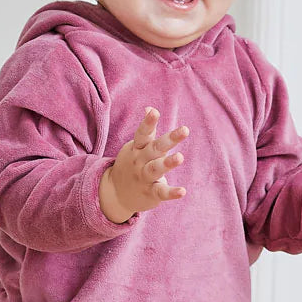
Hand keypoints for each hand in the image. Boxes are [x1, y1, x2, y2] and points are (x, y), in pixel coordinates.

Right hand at [100, 107, 189, 222]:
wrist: (115, 193)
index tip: (154, 112)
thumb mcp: (136, 147)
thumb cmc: (132, 165)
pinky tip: (182, 191)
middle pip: (154, 149)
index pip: (142, 133)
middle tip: (185, 130)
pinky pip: (161, 192)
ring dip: (167, 163)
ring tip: (180, 157)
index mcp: (137, 148)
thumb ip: (146, 131)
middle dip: (169, 139)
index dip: (148, 123)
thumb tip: (150, 108)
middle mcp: (139, 161)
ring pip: (155, 169)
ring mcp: (144, 177)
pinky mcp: (150, 193)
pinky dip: (171, 192)